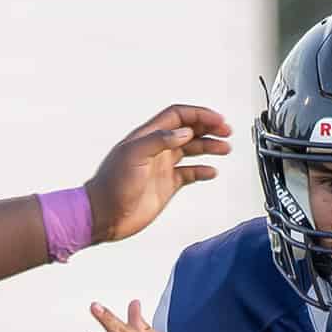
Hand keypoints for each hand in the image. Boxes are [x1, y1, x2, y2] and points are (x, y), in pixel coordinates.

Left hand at [85, 106, 231, 243]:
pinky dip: (202, 171)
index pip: (178, 116)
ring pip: (191, 150)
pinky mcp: (165, 186)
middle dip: (209, 128)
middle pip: (188, 130)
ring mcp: (162, 167)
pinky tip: (211, 172)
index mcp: (148, 136)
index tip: (217, 120)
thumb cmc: (112, 186)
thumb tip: (184, 132)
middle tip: (226, 131)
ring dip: (209, 147)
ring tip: (225, 149)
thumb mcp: (133, 156)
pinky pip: (188, 174)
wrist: (105, 216)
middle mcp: (157, 149)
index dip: (199, 115)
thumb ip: (159, 140)